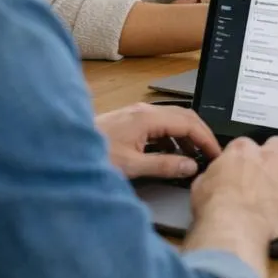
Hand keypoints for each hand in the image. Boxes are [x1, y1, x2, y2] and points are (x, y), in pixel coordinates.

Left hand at [96, 102, 221, 179]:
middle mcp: (144, 111)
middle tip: (212, 154)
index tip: (217, 154)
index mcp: (147, 118)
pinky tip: (171, 155)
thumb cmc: (92, 156)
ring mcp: (136, 114)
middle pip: (185, 117)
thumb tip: (191, 166)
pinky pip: (160, 125)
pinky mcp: (130, 121)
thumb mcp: (132, 166)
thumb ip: (165, 165)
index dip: (207, 139)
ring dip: (187, 137)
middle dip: (201, 135)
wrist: (61, 150)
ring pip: (173, 120)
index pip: (190, 123)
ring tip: (194, 158)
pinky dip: (172, 138)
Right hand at [191, 136, 277, 242]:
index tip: (247, 165)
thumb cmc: (215, 208)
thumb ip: (211, 176)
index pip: (248, 143)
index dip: (248, 155)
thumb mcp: (201, 186)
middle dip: (277, 153)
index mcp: (242, 152)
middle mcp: (267, 157)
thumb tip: (210, 178)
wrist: (233, 224)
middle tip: (272, 167)